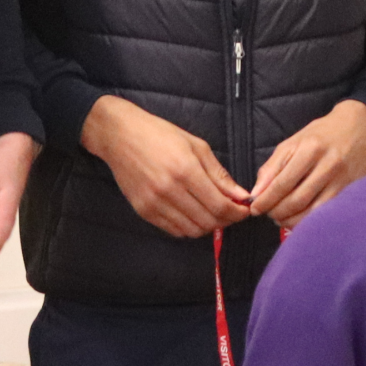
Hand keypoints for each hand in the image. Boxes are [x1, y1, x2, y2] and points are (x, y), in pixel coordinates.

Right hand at [80, 95, 250, 238]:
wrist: (120, 136)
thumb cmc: (160, 134)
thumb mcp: (195, 145)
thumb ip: (219, 174)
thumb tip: (240, 195)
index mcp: (185, 170)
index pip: (219, 205)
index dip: (237, 212)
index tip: (245, 209)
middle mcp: (169, 191)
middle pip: (208, 221)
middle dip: (226, 220)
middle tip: (233, 212)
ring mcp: (154, 204)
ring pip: (192, 230)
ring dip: (208, 226)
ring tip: (214, 213)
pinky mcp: (143, 212)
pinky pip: (173, 230)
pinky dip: (189, 227)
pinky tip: (194, 215)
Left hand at [249, 100, 365, 228]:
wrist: (359, 128)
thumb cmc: (321, 135)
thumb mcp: (293, 142)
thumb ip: (273, 166)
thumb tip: (256, 193)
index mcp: (310, 149)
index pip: (283, 182)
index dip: (266, 200)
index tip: (255, 208)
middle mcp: (327, 165)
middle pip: (297, 200)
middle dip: (277, 212)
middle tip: (268, 214)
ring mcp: (341, 180)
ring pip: (312, 211)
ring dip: (292, 220)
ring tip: (281, 218)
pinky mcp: (350, 191)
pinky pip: (326, 213)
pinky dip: (309, 221)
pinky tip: (299, 219)